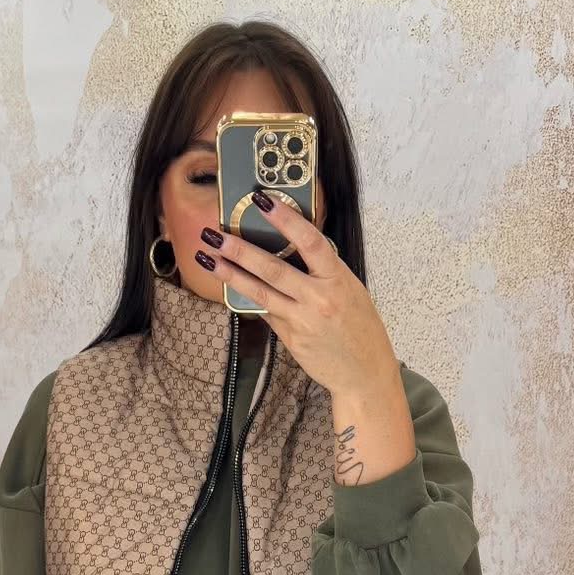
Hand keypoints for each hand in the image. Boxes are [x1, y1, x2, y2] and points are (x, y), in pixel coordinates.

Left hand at [194, 193, 399, 396]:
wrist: (364, 373)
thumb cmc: (359, 327)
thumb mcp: (349, 289)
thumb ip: (322, 270)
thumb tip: (289, 247)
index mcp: (337, 278)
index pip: (309, 241)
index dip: (285, 219)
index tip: (262, 201)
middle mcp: (319, 299)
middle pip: (274, 269)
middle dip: (241, 250)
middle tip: (215, 234)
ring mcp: (302, 321)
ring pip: (261, 293)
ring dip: (232, 275)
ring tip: (209, 260)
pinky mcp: (291, 339)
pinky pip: (266, 314)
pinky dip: (248, 299)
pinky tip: (228, 287)